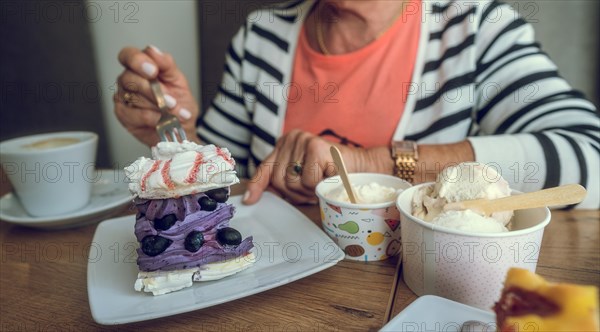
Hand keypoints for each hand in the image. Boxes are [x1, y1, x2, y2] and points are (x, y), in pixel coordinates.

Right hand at [114, 45, 199, 145]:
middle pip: (130, 78)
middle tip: (171, 101)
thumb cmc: (179, 102)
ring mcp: (123, 97)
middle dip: (153, 91)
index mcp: (140, 66)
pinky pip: (135, 115)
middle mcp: (128, 79)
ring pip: (134, 98)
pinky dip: (153, 118)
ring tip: (175, 112)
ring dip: (158, 107)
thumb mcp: (178, 81)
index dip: (138, 61)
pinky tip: (164, 120)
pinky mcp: (123, 114)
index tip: (153, 71)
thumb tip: (154, 51)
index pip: (128, 55)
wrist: (182, 126)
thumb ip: (166, 64)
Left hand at [242, 130, 377, 204]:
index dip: (256, 186)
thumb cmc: (332, 173)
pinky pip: (309, 180)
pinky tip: (330, 177)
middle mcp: (292, 138)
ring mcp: (304, 140)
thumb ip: (284, 180)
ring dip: (309, 191)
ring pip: (294, 182)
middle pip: (280, 181)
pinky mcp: (317, 147)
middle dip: (296, 193)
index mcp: (286, 143)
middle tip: (313, 190)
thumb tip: (256, 197)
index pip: (265, 167)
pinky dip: (320, 186)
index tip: (249, 201)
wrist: (362, 166)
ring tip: (322, 183)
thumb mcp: (304, 175)